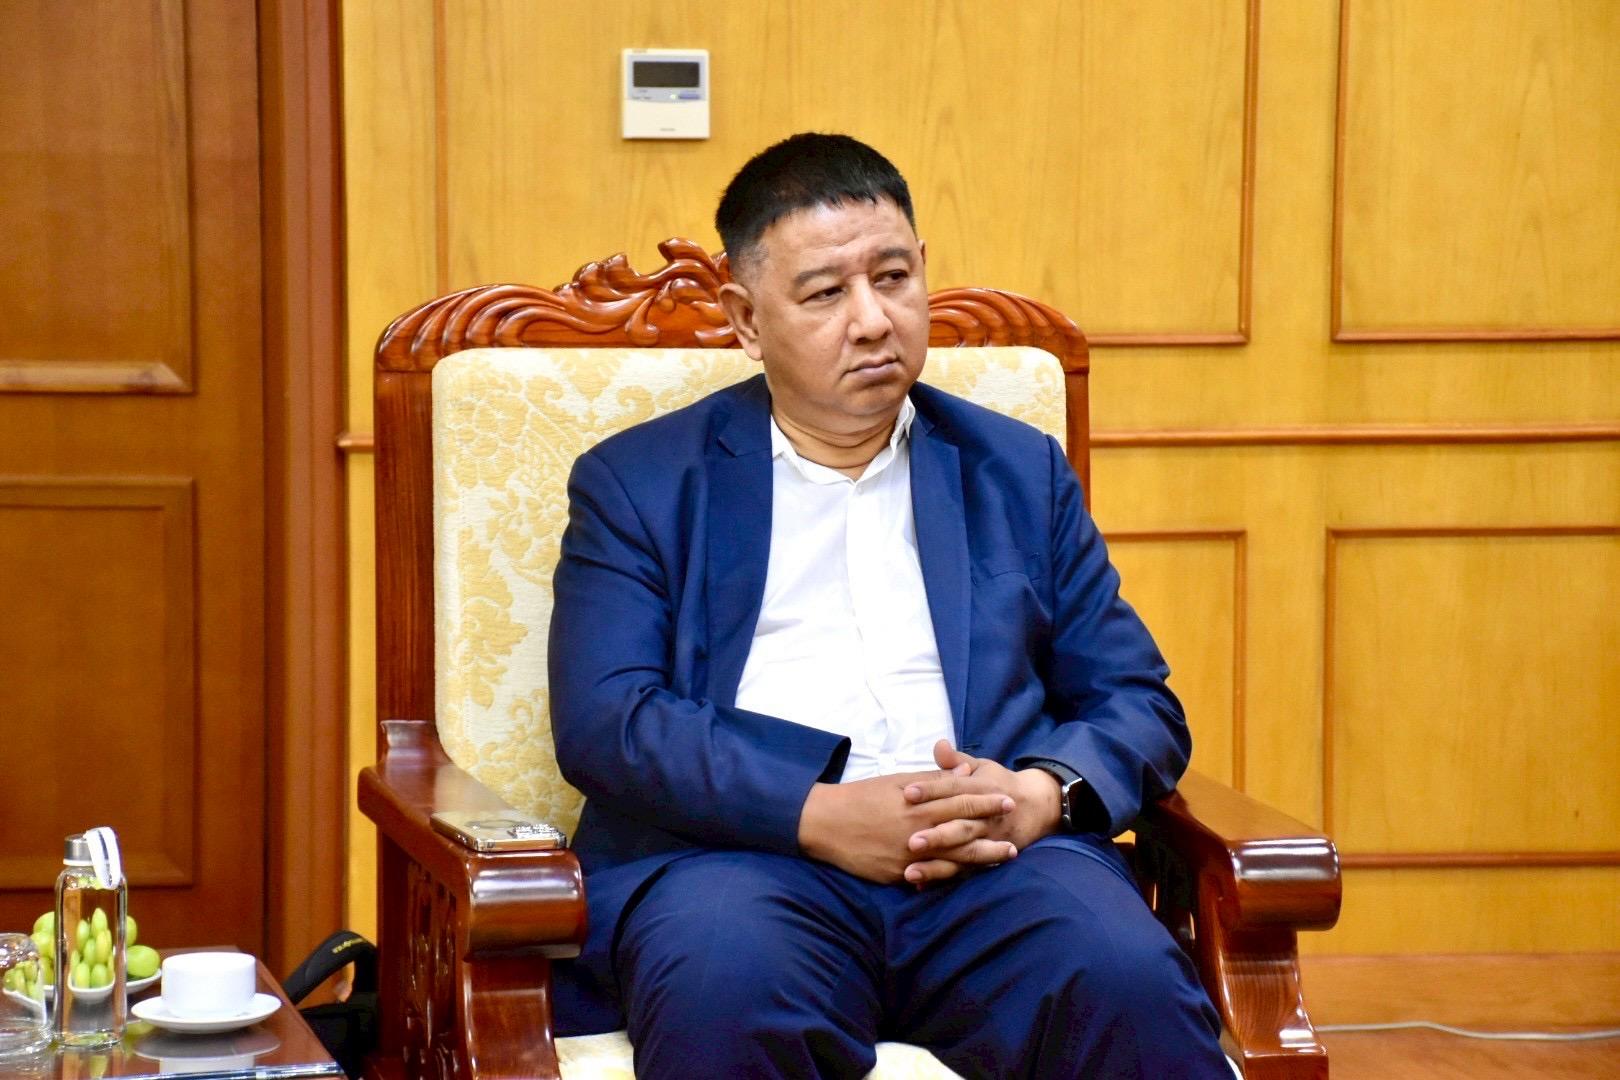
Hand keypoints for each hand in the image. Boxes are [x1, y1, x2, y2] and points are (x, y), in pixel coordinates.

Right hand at [797, 766, 1017, 885]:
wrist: (825, 823)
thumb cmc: (862, 797)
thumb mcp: (897, 781)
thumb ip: (932, 779)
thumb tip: (963, 770)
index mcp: (919, 804)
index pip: (961, 801)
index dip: (986, 801)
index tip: (1008, 800)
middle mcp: (918, 830)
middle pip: (964, 832)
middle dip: (992, 833)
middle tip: (1015, 834)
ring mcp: (909, 855)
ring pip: (953, 859)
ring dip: (981, 858)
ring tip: (1004, 857)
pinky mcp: (897, 874)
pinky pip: (930, 877)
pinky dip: (951, 877)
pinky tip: (967, 877)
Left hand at [898, 740, 1062, 884]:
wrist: (1037, 806)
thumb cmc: (999, 783)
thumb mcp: (981, 766)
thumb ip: (957, 760)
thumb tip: (939, 744)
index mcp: (981, 789)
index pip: (954, 788)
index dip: (932, 790)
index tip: (908, 793)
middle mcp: (985, 817)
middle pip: (960, 826)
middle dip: (937, 835)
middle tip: (911, 841)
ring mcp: (988, 841)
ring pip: (962, 853)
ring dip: (938, 864)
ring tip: (910, 872)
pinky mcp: (987, 858)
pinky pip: (966, 871)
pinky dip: (944, 878)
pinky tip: (921, 885)